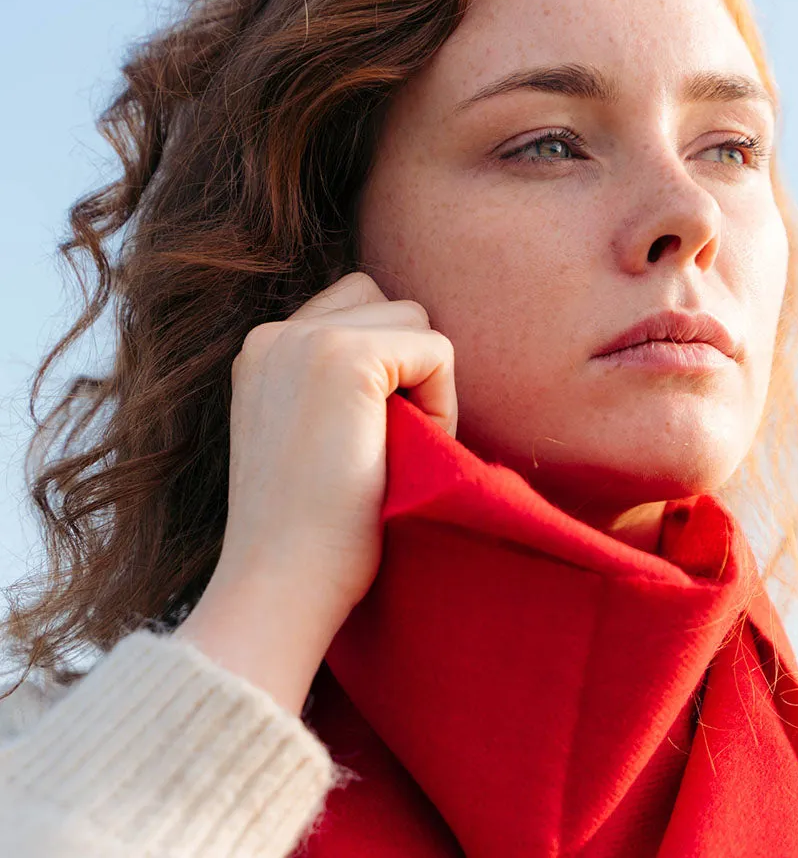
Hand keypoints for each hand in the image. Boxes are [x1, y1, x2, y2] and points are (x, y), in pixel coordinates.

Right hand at [175, 271, 457, 714]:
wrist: (278, 586)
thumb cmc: (307, 533)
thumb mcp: (306, 435)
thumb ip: (335, 384)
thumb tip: (408, 352)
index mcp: (263, 351)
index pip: (352, 307)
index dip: (385, 363)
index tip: (366, 434)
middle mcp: (274, 333)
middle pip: (386, 303)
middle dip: (405, 362)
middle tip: (390, 440)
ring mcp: (306, 340)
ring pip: (414, 319)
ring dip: (424, 379)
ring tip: (397, 446)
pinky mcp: (346, 358)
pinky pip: (436, 349)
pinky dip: (442, 400)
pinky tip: (410, 450)